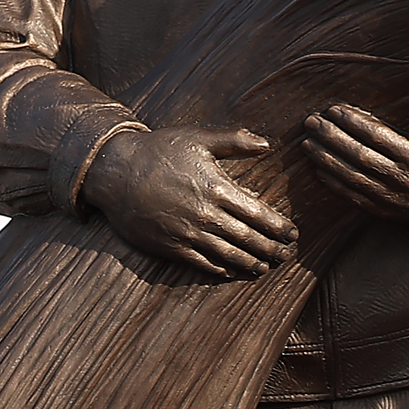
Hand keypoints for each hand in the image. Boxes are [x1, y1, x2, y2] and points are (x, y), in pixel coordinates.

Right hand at [79, 122, 290, 277]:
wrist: (115, 171)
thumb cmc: (158, 150)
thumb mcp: (197, 137)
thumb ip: (234, 141)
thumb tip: (267, 145)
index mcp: (216, 187)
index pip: (257, 213)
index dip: (278, 226)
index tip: (293, 234)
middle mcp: (205, 213)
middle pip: (248, 238)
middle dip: (271, 248)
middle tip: (286, 255)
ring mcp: (187, 233)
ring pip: (228, 254)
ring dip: (250, 263)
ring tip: (265, 267)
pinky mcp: (170, 246)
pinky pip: (201, 263)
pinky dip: (220, 269)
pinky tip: (232, 271)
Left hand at [295, 100, 408, 221]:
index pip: (378, 138)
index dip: (353, 123)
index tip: (334, 110)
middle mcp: (402, 181)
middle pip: (358, 157)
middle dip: (331, 139)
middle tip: (311, 122)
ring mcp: (392, 199)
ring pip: (352, 179)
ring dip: (326, 161)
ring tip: (307, 144)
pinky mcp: (387, 211)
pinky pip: (355, 199)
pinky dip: (335, 186)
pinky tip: (319, 172)